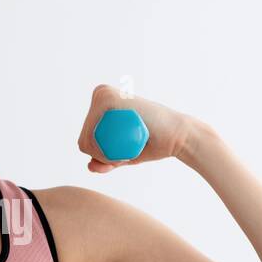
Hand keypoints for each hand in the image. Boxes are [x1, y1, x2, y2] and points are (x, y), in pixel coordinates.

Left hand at [76, 84, 191, 172]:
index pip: (86, 138)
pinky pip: (92, 135)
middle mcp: (99, 95)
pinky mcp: (107, 99)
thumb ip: (106, 161)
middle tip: (128, 154)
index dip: (101, 156)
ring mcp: (102, 94)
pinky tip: (125, 148)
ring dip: (106, 156)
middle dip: (103, 157)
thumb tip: (89, 167)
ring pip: (87, 139)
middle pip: (84, 138)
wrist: (177, 135)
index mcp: (100, 104)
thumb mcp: (124, 155)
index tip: (122, 157)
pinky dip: (104, 151)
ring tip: (129, 149)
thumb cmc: (152, 144)